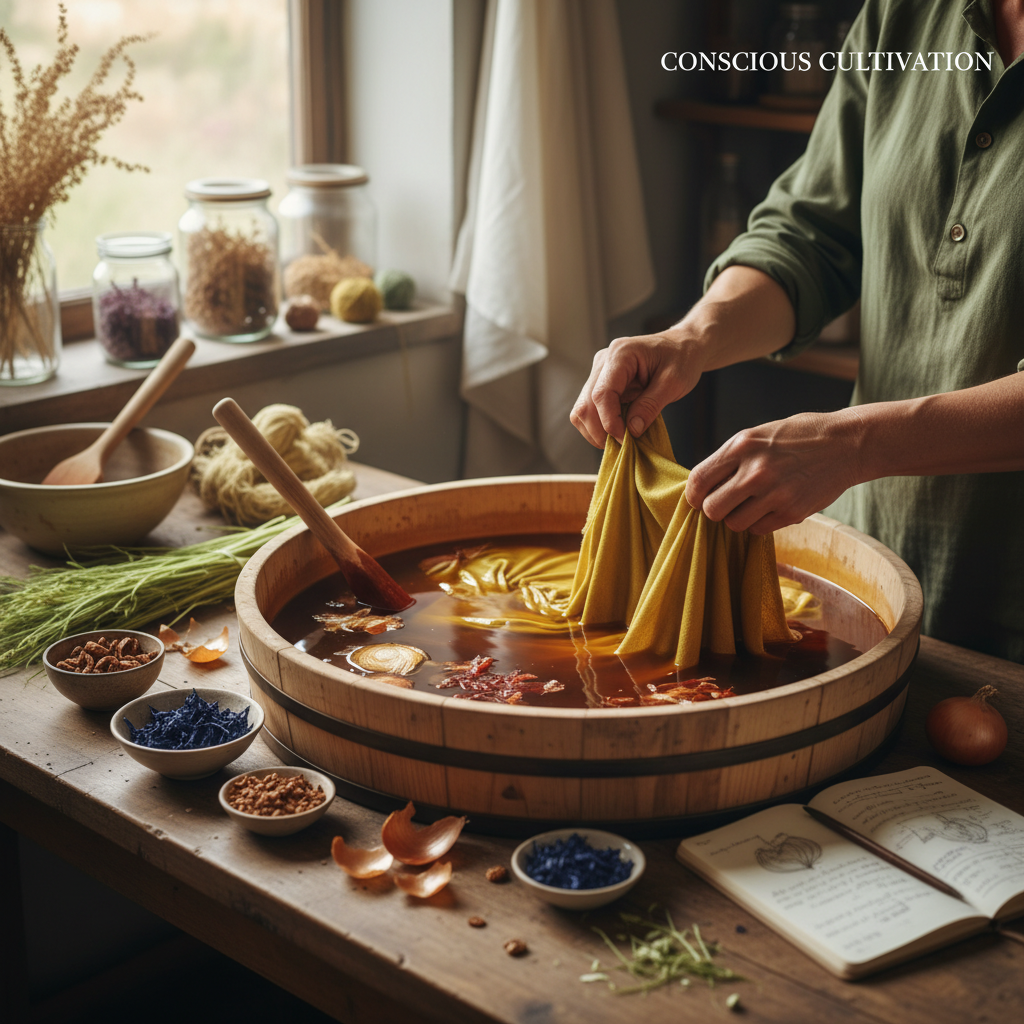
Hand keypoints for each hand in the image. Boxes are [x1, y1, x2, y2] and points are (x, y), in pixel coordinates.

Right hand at [570, 267, 797, 447]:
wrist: (694, 342)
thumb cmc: (689, 358)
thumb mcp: (677, 382)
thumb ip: (651, 405)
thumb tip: (631, 431)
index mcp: (620, 354)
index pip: (600, 394)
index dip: (608, 422)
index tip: (624, 441)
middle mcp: (604, 359)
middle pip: (583, 405)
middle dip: (599, 431)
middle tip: (625, 448)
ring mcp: (600, 370)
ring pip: (582, 411)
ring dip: (600, 431)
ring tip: (628, 442)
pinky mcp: (603, 381)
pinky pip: (593, 411)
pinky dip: (605, 427)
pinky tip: (627, 434)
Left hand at [684, 411, 861, 534]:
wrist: (846, 444)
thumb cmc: (797, 437)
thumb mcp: (758, 435)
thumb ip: (730, 459)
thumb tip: (701, 488)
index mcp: (742, 446)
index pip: (699, 480)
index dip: (693, 494)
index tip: (698, 498)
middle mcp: (756, 471)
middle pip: (712, 509)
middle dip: (714, 509)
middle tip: (725, 503)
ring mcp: (775, 494)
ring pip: (734, 524)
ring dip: (737, 518)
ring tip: (751, 503)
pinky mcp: (792, 512)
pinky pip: (758, 530)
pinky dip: (759, 523)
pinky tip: (771, 507)